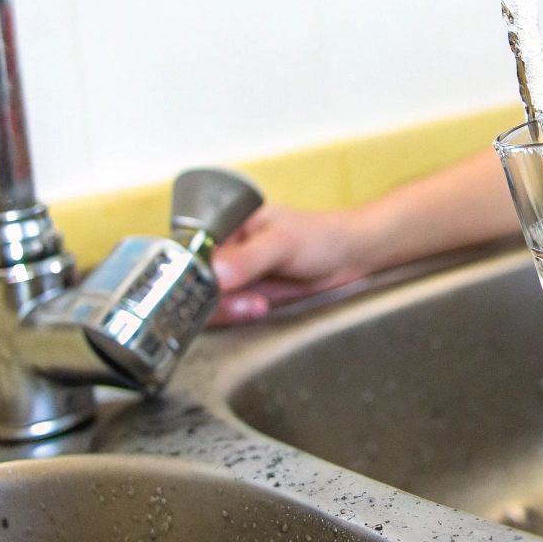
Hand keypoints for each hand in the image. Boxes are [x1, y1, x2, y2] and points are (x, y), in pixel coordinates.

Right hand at [208, 203, 387, 323]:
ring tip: (260, 304)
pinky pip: (228, 311)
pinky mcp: (247, 296)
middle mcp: (224, 251)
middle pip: (196, 281)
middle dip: (216, 297)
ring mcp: (235, 276)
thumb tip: (215, 273)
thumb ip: (248, 257)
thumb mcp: (283, 242)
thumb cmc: (319, 237)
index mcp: (225, 226)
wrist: (351, 257)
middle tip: (248, 301)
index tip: (211, 289)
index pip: (191, 253)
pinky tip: (260, 308)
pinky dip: (239, 315)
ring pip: (210, 300)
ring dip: (230, 309)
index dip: (193, 274)